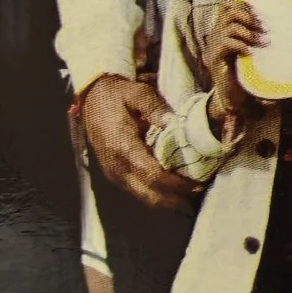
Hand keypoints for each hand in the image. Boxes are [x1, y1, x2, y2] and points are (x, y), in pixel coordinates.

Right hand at [79, 74, 199, 209]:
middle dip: (176, 199)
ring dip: (168, 200)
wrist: (92, 98)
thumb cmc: (117, 95)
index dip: (177, 185)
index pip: (153, 175)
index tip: (198, 185)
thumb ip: (155, 107)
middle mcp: (116, 166)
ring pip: (143, 197)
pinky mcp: (114, 174)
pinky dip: (157, 194)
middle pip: (150, 194)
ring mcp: (114, 173)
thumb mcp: (137, 93)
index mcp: (123, 147)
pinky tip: (173, 190)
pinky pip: (137, 191)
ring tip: (190, 195)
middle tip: (199, 195)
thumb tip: (174, 123)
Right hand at [203, 0, 269, 139]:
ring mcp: (213, 48)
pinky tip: (250, 53)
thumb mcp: (253, 49)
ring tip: (262, 42)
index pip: (226, 5)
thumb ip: (256, 35)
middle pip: (227, 12)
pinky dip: (241, 45)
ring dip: (249, 32)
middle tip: (264, 29)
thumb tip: (274, 22)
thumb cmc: (247, 73)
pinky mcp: (214, 60)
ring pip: (228, 27)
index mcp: (223, 30)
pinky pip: (226, 44)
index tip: (259, 14)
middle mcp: (215, 36)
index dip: (242, 4)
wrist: (235, 98)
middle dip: (248, 17)